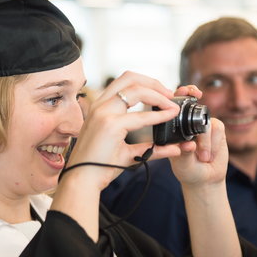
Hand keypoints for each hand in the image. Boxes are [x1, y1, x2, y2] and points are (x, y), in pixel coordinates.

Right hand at [65, 71, 182, 189]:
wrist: (82, 179)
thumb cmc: (99, 166)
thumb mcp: (126, 151)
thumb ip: (149, 148)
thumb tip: (174, 148)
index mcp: (100, 107)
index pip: (124, 84)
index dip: (148, 85)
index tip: (164, 96)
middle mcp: (100, 105)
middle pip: (130, 77)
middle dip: (155, 82)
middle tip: (171, 95)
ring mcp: (103, 113)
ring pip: (136, 89)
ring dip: (158, 94)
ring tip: (171, 105)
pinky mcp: (110, 125)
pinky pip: (141, 115)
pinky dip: (159, 114)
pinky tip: (169, 116)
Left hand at [168, 86, 228, 187]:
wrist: (204, 180)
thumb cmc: (187, 170)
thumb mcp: (182, 164)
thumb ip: (184, 154)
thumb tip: (189, 145)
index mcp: (172, 128)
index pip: (172, 106)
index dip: (177, 95)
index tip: (181, 91)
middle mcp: (186, 123)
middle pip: (191, 101)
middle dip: (193, 95)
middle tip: (196, 94)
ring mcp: (202, 125)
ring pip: (206, 122)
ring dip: (205, 142)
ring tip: (202, 157)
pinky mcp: (216, 129)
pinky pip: (216, 129)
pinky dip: (214, 144)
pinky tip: (209, 155)